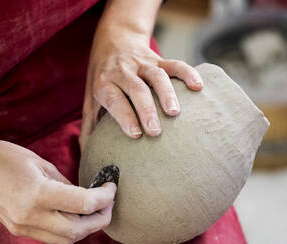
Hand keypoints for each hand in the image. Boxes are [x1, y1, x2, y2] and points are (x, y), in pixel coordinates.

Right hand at [0, 139, 115, 243]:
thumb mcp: (41, 163)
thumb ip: (67, 183)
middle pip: (78, 230)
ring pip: (67, 240)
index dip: (105, 198)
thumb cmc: (5, 157)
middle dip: (100, 219)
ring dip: (86, 229)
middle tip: (109, 204)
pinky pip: (52, 237)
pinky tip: (74, 216)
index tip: (112, 188)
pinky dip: (69, 230)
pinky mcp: (18, 231)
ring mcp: (23, 227)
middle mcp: (30, 215)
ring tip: (95, 211)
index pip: (84, 204)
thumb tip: (88, 197)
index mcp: (38, 193)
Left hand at [80, 24, 203, 148]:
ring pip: (156, 75)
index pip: (114, 99)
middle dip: (146, 110)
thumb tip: (89, 158)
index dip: (124, 116)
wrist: (113, 40)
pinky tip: (198, 87)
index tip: (136, 134)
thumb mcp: (90, 99)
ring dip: (167, 93)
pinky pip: (174, 64)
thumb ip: (89, 128)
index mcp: (104, 83)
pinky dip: (187, 73)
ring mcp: (142, 64)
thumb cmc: (102, 79)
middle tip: (155, 131)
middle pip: (136, 89)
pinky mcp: (158, 59)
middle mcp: (123, 72)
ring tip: (175, 113)